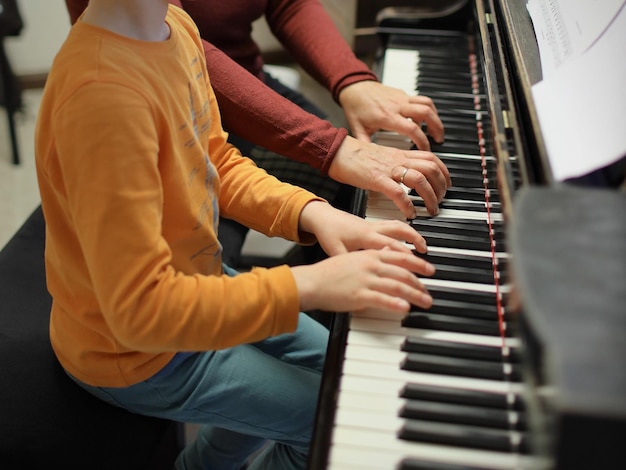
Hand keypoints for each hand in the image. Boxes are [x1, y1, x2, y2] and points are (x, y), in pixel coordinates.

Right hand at [292, 247, 433, 313]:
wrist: (312, 282)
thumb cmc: (329, 273)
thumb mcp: (353, 257)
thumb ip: (372, 256)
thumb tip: (388, 252)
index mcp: (370, 255)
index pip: (400, 257)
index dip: (418, 263)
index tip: (429, 269)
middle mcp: (370, 265)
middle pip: (403, 272)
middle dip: (420, 283)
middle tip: (429, 291)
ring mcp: (366, 280)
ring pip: (398, 286)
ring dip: (415, 295)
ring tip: (425, 302)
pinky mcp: (359, 296)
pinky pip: (382, 299)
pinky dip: (396, 304)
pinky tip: (406, 308)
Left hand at [299, 201, 428, 255]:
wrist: (322, 217)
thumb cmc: (328, 233)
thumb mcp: (335, 251)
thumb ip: (349, 262)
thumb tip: (360, 276)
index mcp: (365, 236)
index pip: (390, 246)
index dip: (404, 256)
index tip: (416, 266)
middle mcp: (373, 229)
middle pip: (400, 233)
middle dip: (416, 242)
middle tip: (426, 256)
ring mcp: (374, 225)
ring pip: (399, 226)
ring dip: (413, 235)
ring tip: (423, 246)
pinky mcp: (373, 224)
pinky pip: (394, 225)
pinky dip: (405, 230)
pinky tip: (409, 239)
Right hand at [328, 137, 450, 217]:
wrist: (336, 150)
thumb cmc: (354, 155)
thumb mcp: (381, 156)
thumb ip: (394, 164)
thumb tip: (403, 176)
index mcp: (399, 154)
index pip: (431, 158)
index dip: (443, 172)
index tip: (446, 184)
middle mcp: (398, 159)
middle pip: (431, 168)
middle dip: (441, 186)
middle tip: (440, 200)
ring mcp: (388, 169)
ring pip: (420, 179)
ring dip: (430, 196)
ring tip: (431, 209)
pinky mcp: (376, 179)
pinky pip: (398, 192)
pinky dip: (408, 204)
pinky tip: (410, 213)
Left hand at [338, 81, 443, 149]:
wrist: (354, 87)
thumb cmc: (355, 108)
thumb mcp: (358, 129)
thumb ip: (366, 145)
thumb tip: (369, 162)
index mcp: (387, 117)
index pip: (412, 129)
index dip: (422, 141)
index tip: (425, 150)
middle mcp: (397, 105)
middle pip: (426, 113)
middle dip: (436, 127)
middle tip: (438, 140)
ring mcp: (402, 98)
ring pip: (427, 104)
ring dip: (435, 117)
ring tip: (437, 130)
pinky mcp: (403, 94)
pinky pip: (422, 99)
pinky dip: (428, 109)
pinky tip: (426, 119)